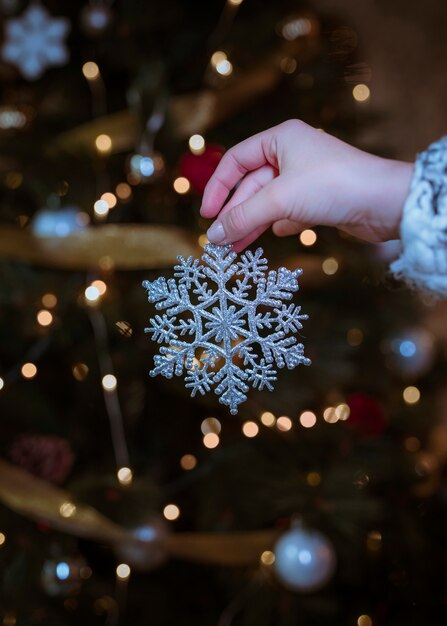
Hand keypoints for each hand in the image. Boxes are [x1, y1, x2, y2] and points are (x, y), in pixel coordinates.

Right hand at [200, 119, 412, 251]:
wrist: (385, 203)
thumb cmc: (333, 186)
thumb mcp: (279, 200)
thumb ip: (242, 217)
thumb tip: (212, 236)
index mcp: (280, 139)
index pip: (236, 161)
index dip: (218, 187)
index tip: (207, 215)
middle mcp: (293, 155)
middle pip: (252, 186)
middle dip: (236, 214)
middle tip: (220, 242)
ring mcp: (307, 178)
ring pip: (270, 202)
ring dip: (253, 224)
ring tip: (236, 249)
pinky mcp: (321, 199)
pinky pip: (290, 211)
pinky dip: (280, 224)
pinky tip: (276, 235)